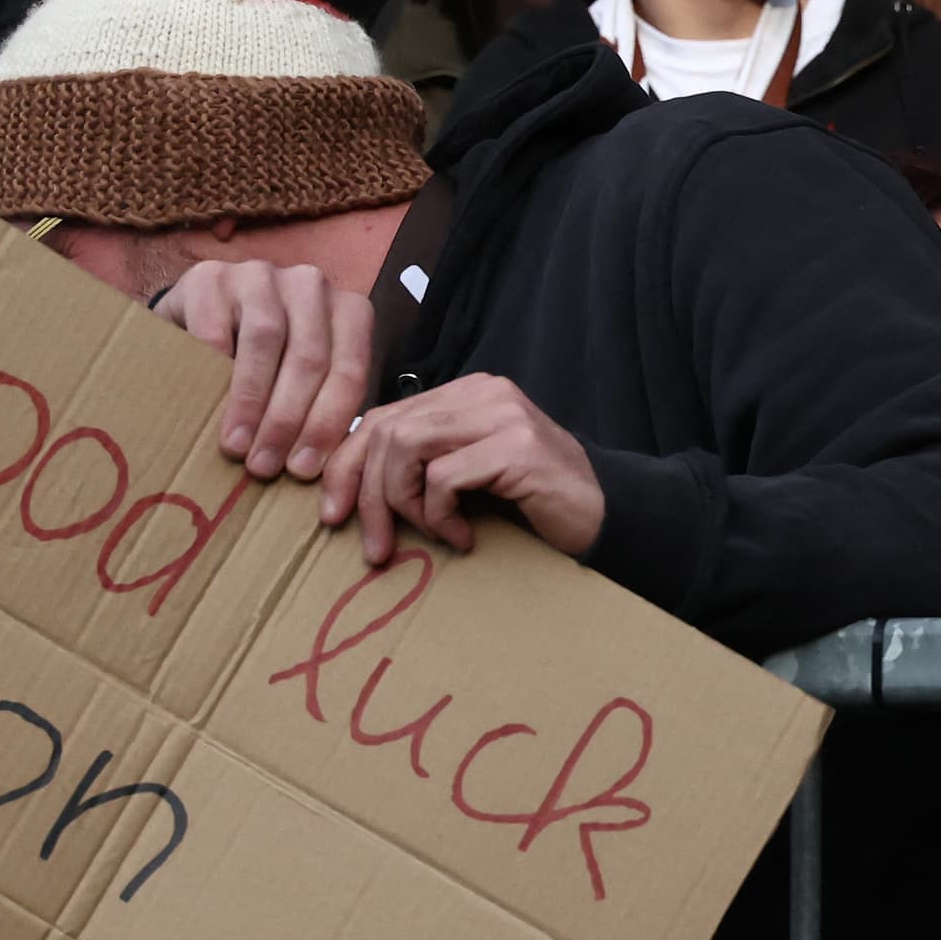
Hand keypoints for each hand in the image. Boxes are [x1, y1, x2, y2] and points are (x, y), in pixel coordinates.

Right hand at [154, 258, 371, 481]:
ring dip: (252, 400)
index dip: (327, 424)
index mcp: (346, 311)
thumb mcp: (298, 382)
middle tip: (266, 467)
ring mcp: (261, 275)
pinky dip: (213, 368)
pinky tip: (205, 404)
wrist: (197, 321)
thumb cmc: (259, 362)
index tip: (303, 469)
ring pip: (267, 339)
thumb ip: (317, 411)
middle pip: (310, 357)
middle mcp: (310, 285)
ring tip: (238, 446)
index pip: (349, 370)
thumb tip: (315, 473)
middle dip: (288, 420)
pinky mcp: (211, 276)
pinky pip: (215, 327)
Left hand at [317, 374, 602, 566]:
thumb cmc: (533, 502)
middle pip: (386, 431)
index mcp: (466, 392)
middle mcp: (482, 392)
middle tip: (373, 547)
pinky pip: (443, 478)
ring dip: (403, 504)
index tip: (334, 513)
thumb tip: (350, 487)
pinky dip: (440, 516)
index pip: (382, 416)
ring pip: (405, 447)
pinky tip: (464, 538)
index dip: (346, 465)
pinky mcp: (516, 447)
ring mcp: (501, 415)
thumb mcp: (468, 475)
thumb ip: (423, 463)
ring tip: (432, 534)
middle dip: (367, 494)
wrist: (606, 514)